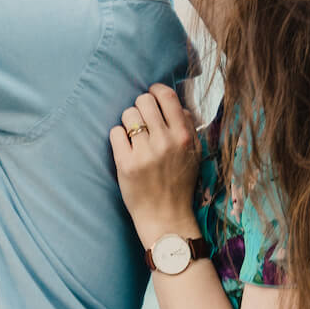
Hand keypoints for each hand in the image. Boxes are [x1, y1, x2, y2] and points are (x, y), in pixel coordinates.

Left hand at [107, 83, 202, 242]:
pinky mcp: (126, 164)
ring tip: (134, 137)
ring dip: (128, 122)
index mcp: (183, 137)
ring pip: (127, 114)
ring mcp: (145, 153)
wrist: (166, 218)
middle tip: (142, 122)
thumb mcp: (194, 154)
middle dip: (140, 108)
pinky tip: (125, 148)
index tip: (152, 96)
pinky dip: (118, 137)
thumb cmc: (179, 184)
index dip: (155, 91)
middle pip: (143, 100)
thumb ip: (187, 127)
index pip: (166, 96)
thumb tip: (177, 104)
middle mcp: (165, 142)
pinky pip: (115, 132)